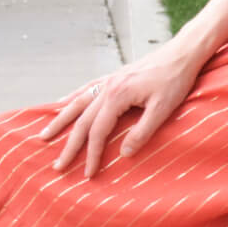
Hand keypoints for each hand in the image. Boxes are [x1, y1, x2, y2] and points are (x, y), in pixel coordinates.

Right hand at [38, 41, 203, 177]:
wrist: (182, 53)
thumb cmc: (175, 79)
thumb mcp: (163, 108)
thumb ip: (143, 132)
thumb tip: (123, 153)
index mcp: (117, 95)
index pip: (97, 132)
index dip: (91, 154)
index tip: (88, 173)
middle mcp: (107, 87)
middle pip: (82, 120)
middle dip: (69, 145)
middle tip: (58, 166)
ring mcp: (109, 80)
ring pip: (77, 103)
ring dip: (60, 121)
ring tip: (44, 136)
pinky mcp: (114, 77)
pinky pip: (86, 89)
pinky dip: (71, 98)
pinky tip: (62, 103)